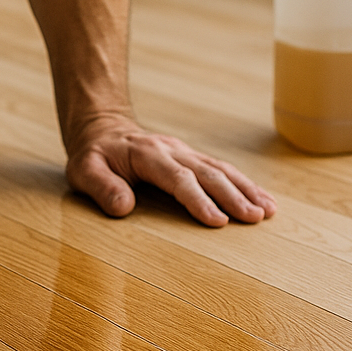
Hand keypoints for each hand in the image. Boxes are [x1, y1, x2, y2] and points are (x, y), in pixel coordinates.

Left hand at [65, 115, 276, 225]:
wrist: (102, 130)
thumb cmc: (93, 156)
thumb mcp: (83, 170)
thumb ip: (101, 187)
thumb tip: (124, 208)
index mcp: (147, 155)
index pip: (178, 178)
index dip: (198, 199)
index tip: (218, 221)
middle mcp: (172, 150)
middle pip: (207, 173)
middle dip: (233, 196)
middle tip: (255, 218)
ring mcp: (185, 152)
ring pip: (221, 169)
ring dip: (246, 189)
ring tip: (268, 211)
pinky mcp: (192, 157)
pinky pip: (222, 169)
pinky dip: (244, 184)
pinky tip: (263, 199)